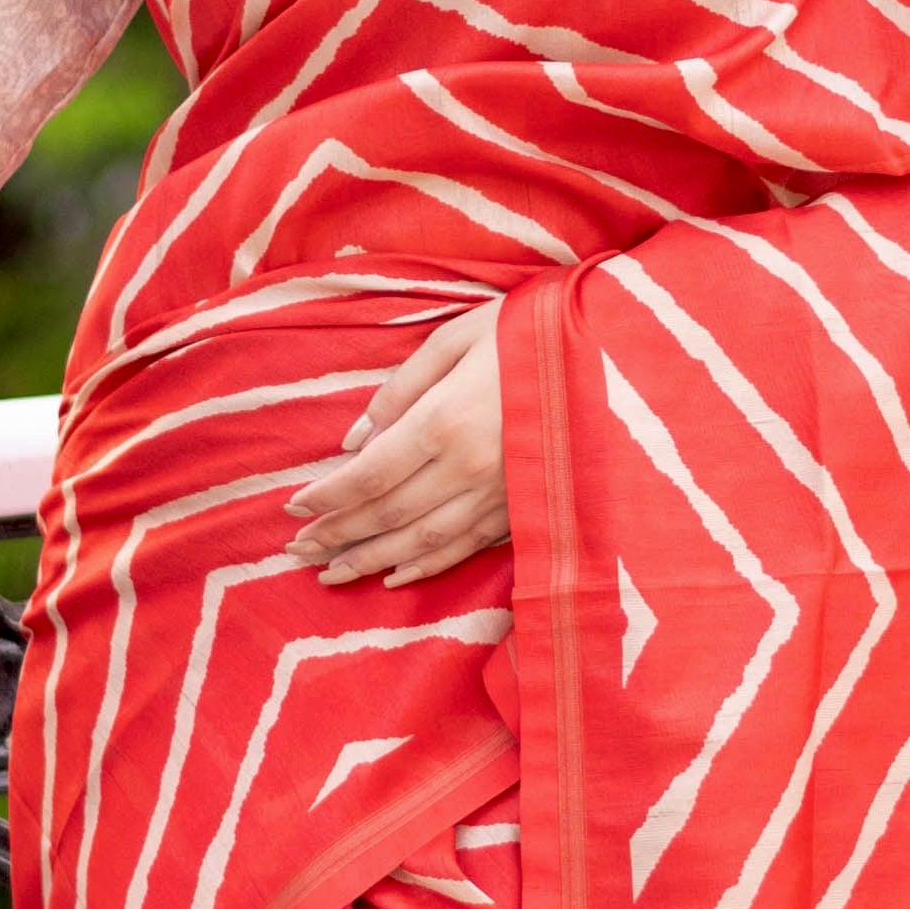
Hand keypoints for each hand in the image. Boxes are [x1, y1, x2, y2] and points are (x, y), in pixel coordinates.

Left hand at [287, 306, 509, 588]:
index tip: (294, 509)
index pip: (370, 475)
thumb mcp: (458, 337)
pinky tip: (397, 577)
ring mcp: (501, 495)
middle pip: (388, 514)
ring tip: (331, 575)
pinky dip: (429, 566)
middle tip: (296, 551)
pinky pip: (468, 547)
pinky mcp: (525, 508)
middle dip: (338, 534)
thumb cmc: (530, 331)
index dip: (329, 497)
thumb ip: (400, 389)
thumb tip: (353, 440)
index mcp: (446, 420)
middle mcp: (469, 468)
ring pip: (423, 541)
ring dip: (372, 561)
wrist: (616, 352)